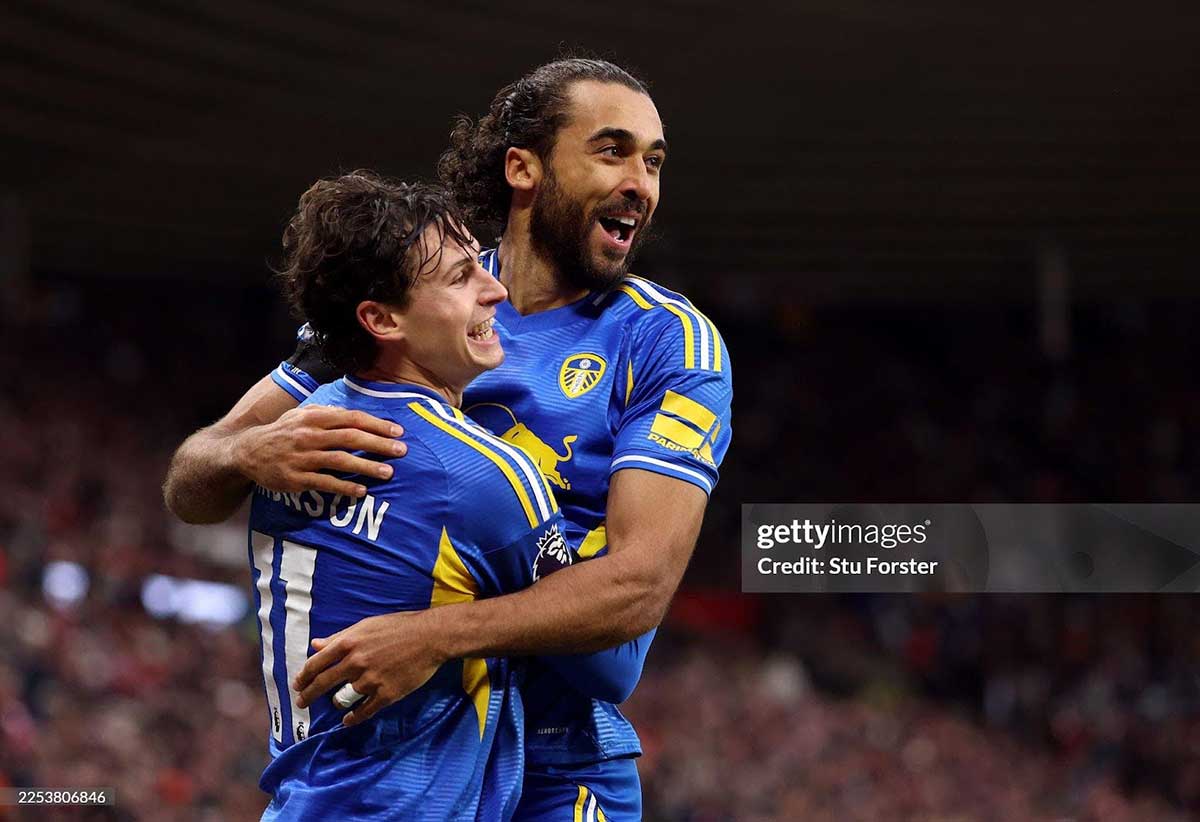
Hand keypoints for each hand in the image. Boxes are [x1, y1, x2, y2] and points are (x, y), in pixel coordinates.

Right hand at [232, 405, 405, 497]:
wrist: (246, 452)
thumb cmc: (282, 432)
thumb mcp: (300, 414)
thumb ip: (327, 412)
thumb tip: (354, 413)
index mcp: (313, 417)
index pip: (351, 418)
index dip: (376, 424)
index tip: (398, 432)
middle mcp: (308, 435)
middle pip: (350, 438)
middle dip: (378, 444)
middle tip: (402, 451)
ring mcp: (302, 458)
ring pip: (340, 461)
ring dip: (367, 467)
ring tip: (388, 472)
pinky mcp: (295, 479)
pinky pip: (324, 483)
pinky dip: (344, 487)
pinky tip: (361, 490)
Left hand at [293, 610, 446, 726]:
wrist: (430, 637)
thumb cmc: (398, 627)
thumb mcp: (365, 626)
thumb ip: (339, 637)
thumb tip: (316, 645)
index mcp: (348, 643)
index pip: (315, 664)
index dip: (303, 676)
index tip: (297, 684)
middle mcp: (355, 662)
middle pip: (322, 684)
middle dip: (308, 695)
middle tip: (301, 702)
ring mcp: (370, 680)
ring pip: (342, 699)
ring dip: (337, 702)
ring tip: (337, 703)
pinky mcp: (386, 694)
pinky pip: (362, 712)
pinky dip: (352, 718)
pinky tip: (348, 720)